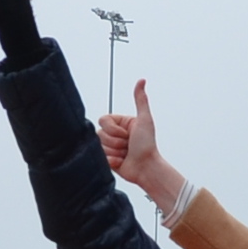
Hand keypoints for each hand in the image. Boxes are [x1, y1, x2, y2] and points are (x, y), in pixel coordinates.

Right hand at [97, 79, 185, 209]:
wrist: (146, 168)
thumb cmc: (147, 146)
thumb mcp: (144, 120)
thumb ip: (141, 100)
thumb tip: (142, 80)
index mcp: (121, 123)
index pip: (103, 120)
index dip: (114, 129)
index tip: (127, 134)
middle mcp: (114, 134)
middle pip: (100, 134)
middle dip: (116, 142)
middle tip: (128, 146)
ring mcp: (110, 147)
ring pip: (100, 146)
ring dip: (115, 152)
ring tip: (126, 154)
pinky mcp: (107, 159)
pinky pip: (101, 158)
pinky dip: (112, 161)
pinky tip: (121, 162)